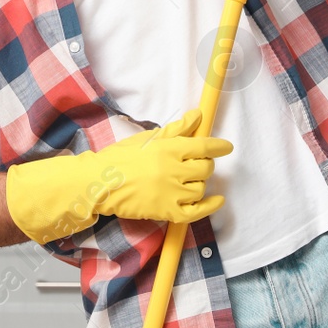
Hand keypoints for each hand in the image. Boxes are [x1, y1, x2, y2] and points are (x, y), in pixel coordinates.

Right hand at [4, 109, 232, 244]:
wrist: (101, 183)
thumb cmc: (122, 157)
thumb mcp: (149, 138)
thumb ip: (176, 129)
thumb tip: (198, 116)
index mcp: (169, 149)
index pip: (204, 146)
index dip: (219, 146)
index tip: (226, 147)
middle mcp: (174, 170)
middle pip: (205, 168)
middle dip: (204, 164)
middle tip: (195, 163)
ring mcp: (172, 193)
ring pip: (201, 187)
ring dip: (199, 183)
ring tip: (187, 180)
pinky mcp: (169, 212)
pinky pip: (198, 211)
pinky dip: (211, 206)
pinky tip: (217, 200)